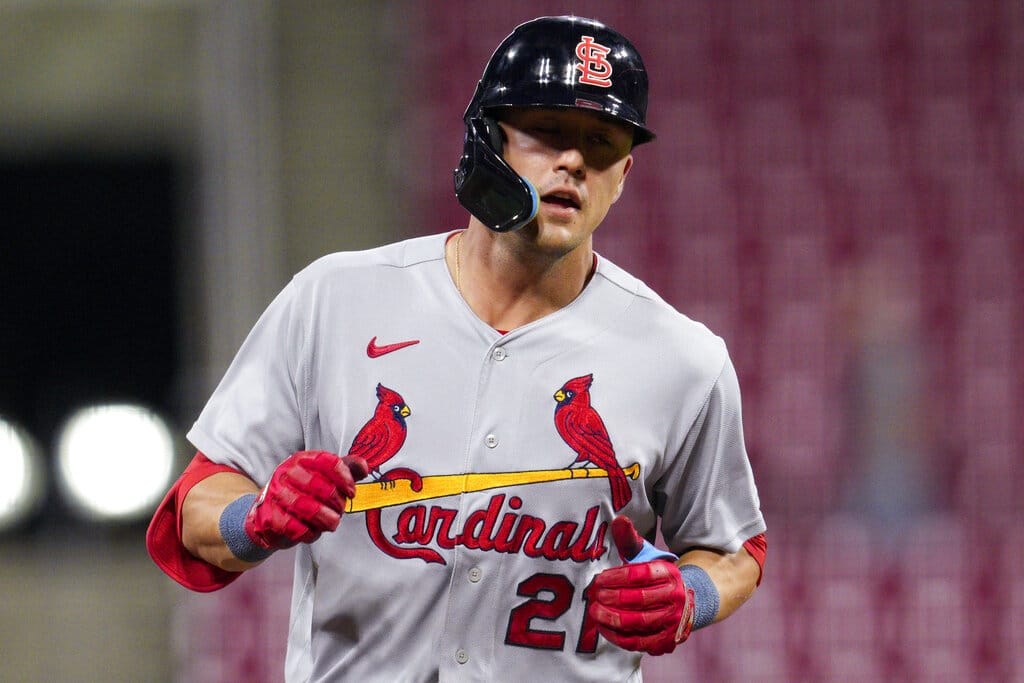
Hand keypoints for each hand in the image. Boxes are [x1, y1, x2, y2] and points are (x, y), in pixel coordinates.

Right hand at [244, 450, 368, 550]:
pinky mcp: (269, 516)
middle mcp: (286, 473)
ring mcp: (275, 494)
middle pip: (317, 484)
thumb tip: (363, 467)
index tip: (351, 492)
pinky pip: (293, 526)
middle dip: (335, 500)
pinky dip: (309, 532)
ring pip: (305, 506)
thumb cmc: (302, 494)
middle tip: (341, 510)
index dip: (344, 478)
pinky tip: (314, 532)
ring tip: (332, 523)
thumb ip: (346, 470)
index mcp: (302, 460)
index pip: (327, 462)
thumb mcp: (324, 478)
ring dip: (324, 518)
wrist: (270, 515)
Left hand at [587, 515, 694, 654]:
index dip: (615, 577)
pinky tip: (603, 627)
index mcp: (668, 572)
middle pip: (638, 599)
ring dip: (612, 618)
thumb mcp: (645, 556)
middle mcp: (675, 596)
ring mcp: (672, 620)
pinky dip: (618, 636)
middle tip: (594, 595)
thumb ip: (629, 539)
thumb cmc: (654, 577)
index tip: (599, 578)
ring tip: (594, 611)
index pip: (639, 574)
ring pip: (638, 622)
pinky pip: (638, 641)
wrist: (685, 602)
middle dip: (611, 597)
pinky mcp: (666, 640)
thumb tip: (619, 519)